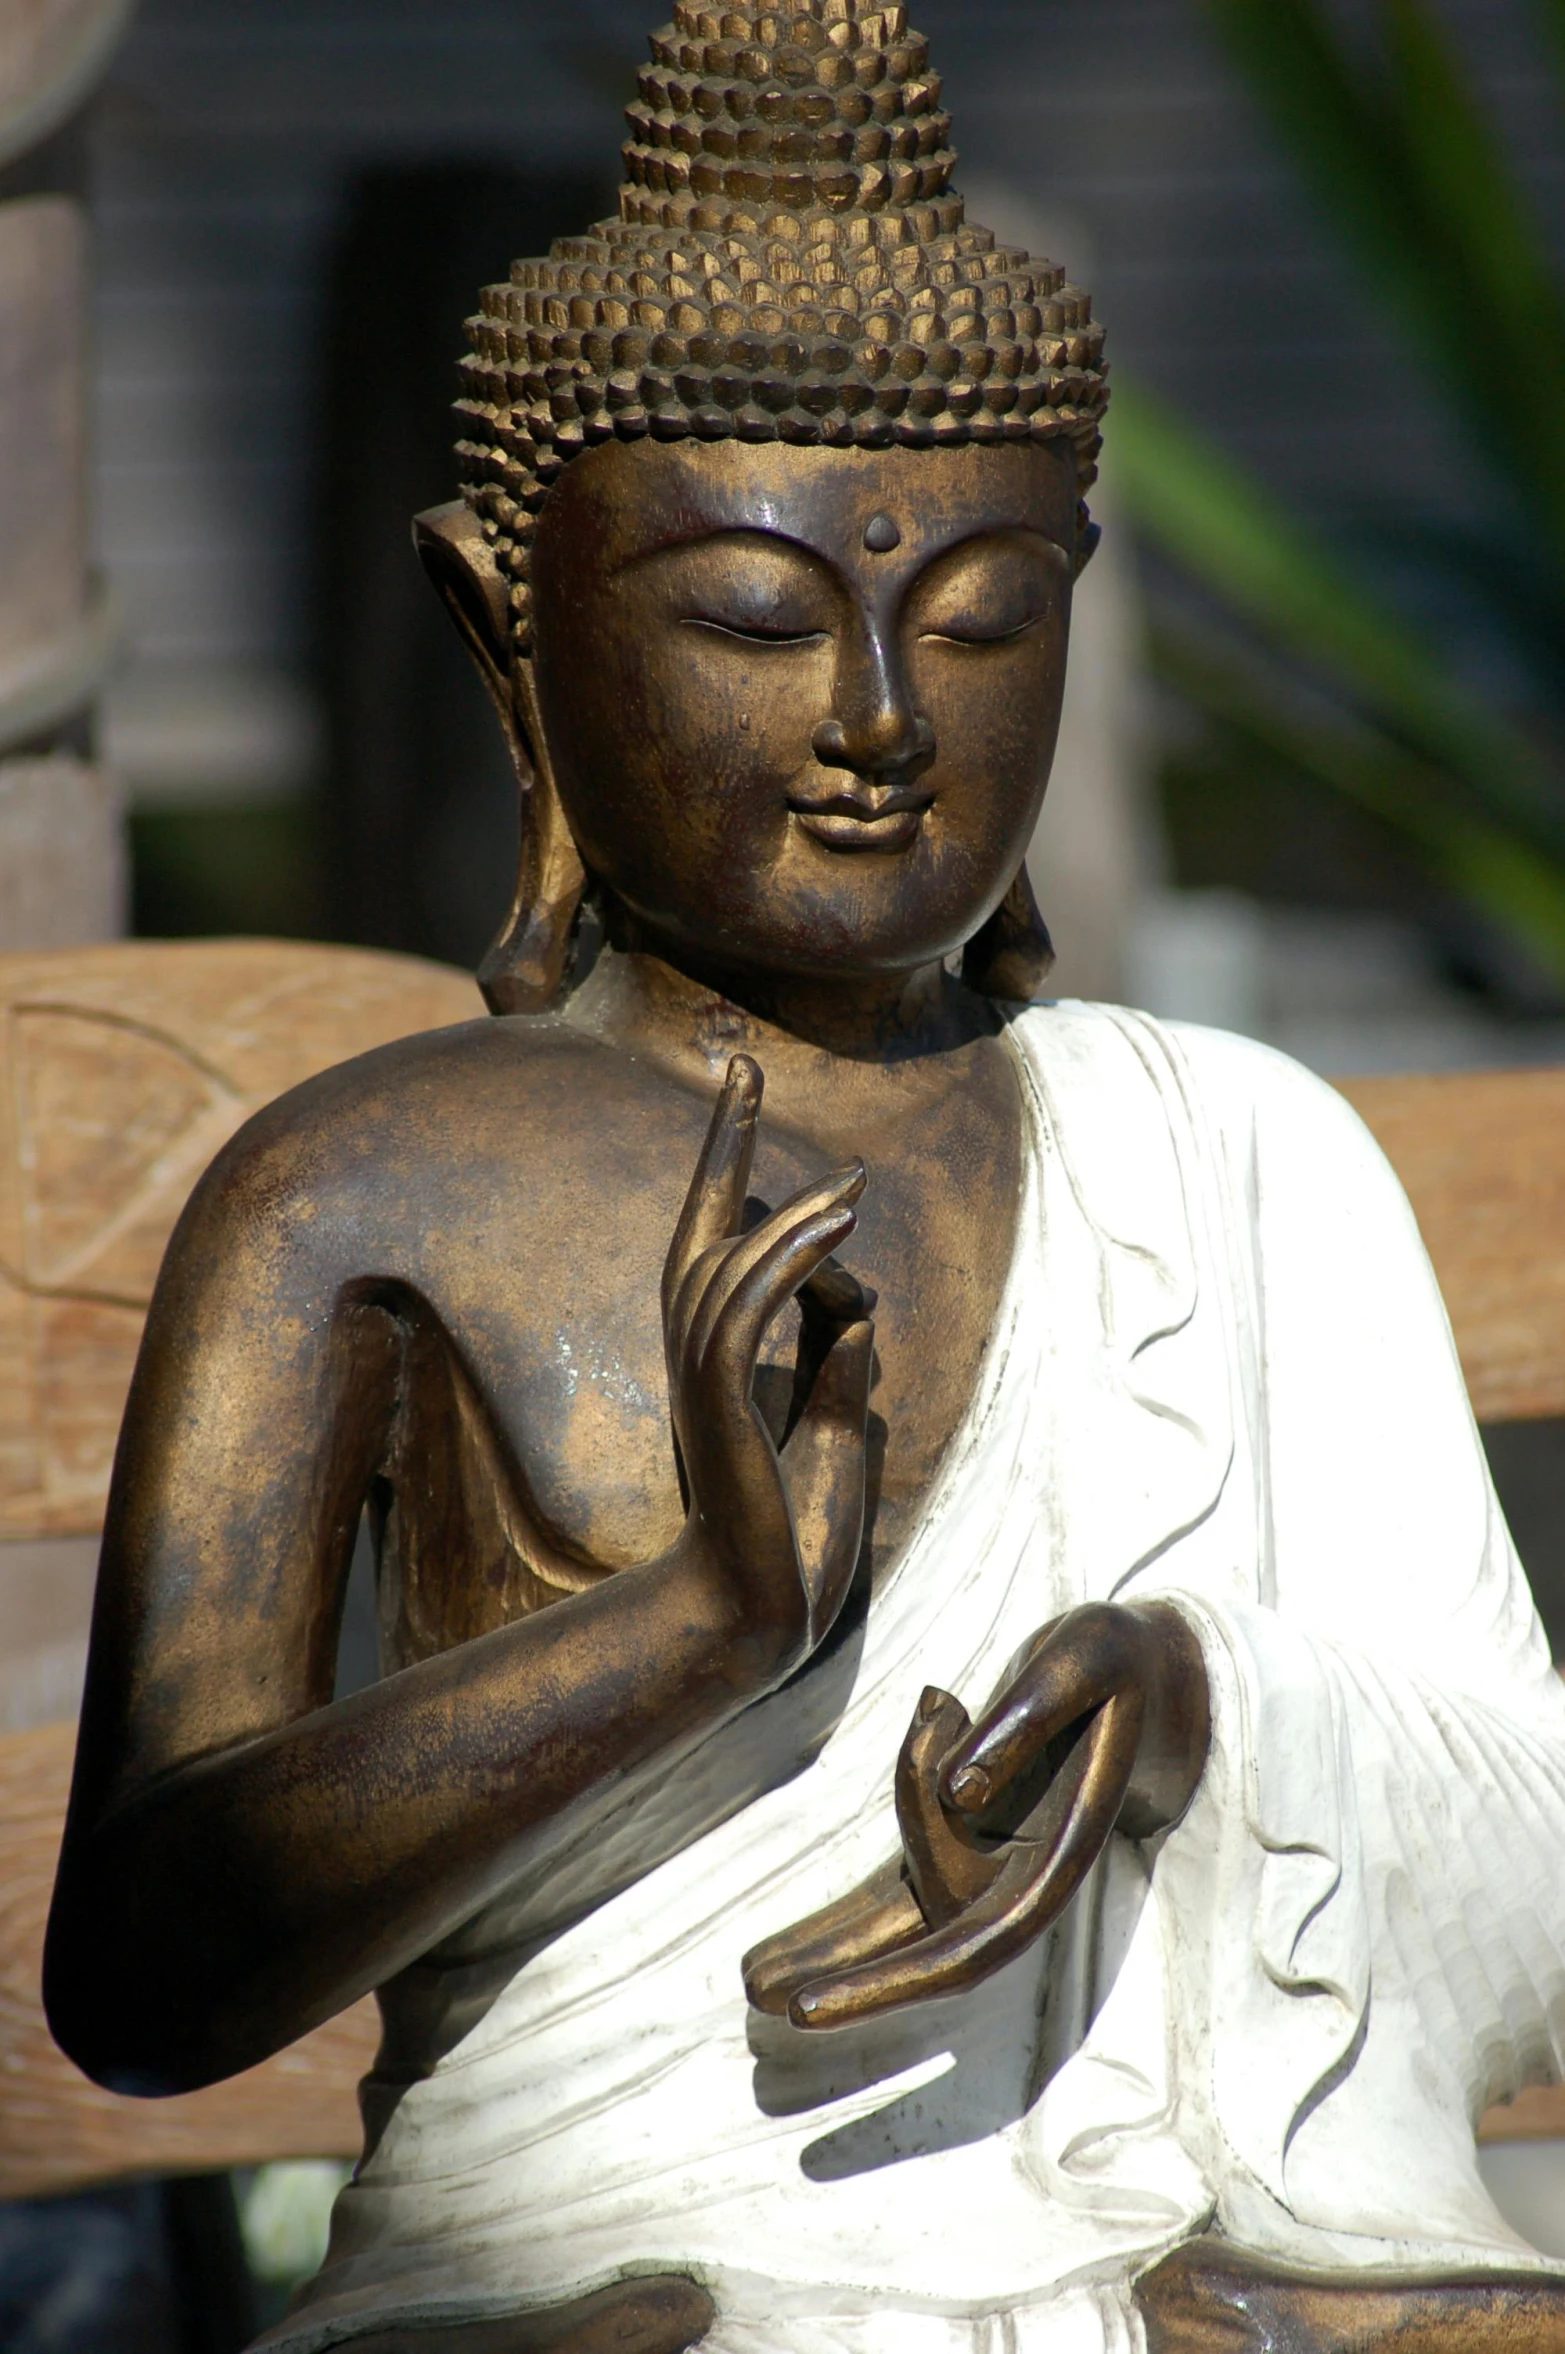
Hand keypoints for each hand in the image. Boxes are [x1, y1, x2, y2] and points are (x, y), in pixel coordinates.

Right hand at [662, 1055, 874, 1698]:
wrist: (758, 1617)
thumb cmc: (792, 1538)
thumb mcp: (838, 1429)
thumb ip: (839, 1361)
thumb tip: (858, 1303)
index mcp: (716, 1362)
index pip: (713, 1243)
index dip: (724, 1163)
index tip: (741, 1085)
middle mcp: (694, 1360)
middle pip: (699, 1231)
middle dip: (722, 1148)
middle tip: (744, 1070)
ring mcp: (698, 1385)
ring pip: (726, 1269)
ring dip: (788, 1217)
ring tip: (850, 1187)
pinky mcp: (716, 1410)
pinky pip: (743, 1315)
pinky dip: (786, 1265)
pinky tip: (835, 1233)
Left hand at [744, 1600, 1209, 2026]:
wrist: (1148, 1670)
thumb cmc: (1115, 1660)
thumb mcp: (1080, 1661)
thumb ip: (1025, 1720)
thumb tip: (961, 1791)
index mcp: (1057, 1853)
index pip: (971, 1946)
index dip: (889, 1982)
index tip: (813, 2006)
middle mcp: (1021, 1873)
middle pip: (929, 1941)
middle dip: (849, 1978)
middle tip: (760, 1993)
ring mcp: (990, 1858)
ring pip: (904, 1915)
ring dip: (834, 1947)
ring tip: (753, 1972)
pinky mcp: (964, 1833)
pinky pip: (899, 1886)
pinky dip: (846, 1917)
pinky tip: (788, 1944)